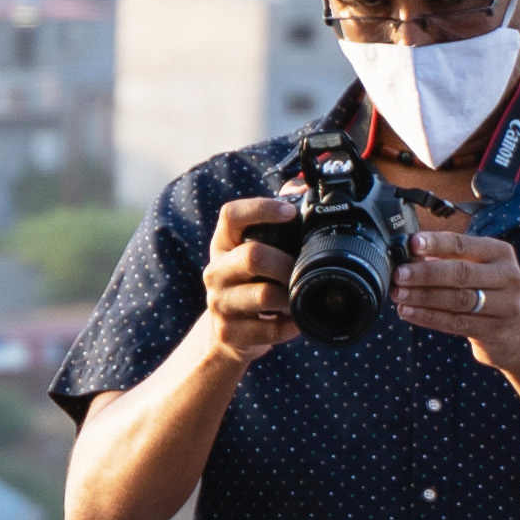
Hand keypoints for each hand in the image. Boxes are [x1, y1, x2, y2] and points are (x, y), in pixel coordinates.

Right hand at [194, 195, 301, 363]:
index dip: (261, 209)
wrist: (228, 334)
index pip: (231, 215)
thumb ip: (277, 219)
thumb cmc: (251, 284)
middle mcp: (215, 271)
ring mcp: (219, 303)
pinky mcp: (229, 332)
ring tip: (304, 297)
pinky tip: (295, 321)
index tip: (290, 212)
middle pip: (252, 255)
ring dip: (292, 296)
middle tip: (304, 270)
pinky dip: (290, 326)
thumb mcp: (257, 250)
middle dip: (287, 263)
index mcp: (223, 244)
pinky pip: (269, 329)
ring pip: (263, 294)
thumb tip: (300, 186)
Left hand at [400, 219, 519, 376]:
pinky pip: (456, 323)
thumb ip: (452, 260)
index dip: (436, 243)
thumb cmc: (494, 295)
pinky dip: (428, 317)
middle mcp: (507, 277)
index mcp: (500, 254)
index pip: (463, 244)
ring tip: (398, 294)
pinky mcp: (495, 331)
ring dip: (423, 296)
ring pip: (457, 300)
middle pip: (461, 273)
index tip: (412, 243)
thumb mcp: (483, 270)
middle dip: (425, 273)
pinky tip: (408, 312)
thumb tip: (408, 252)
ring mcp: (505, 306)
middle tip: (399, 273)